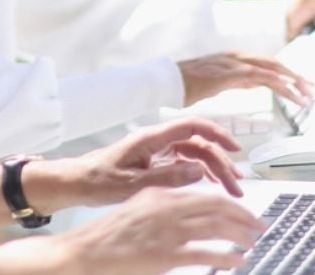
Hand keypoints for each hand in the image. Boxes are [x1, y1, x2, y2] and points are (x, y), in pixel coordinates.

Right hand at [56, 188, 262, 274]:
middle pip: (217, 206)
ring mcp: (167, 230)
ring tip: (253, 242)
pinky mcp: (165, 254)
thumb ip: (163, 208)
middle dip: (243, 216)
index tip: (245, 212)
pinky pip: (206, 253)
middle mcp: (167, 207)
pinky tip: (237, 261)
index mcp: (160, 194)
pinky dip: (226, 257)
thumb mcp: (138, 212)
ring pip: (216, 226)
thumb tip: (190, 215)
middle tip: (260, 226)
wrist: (83, 253)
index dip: (231, 204)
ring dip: (240, 234)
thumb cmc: (107, 238)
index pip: (206, 194)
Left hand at [67, 118, 246, 205]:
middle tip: (237, 185)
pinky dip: (201, 173)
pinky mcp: (155, 162)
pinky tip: (212, 184)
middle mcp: (157, 141)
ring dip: (214, 170)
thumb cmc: (98, 180)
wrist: (77, 182)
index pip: (192, 126)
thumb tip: (198, 170)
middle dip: (221, 163)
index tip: (235, 149)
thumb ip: (166, 177)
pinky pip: (185, 164)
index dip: (217, 134)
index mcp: (151, 138)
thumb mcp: (132, 183)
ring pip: (194, 155)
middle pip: (198, 145)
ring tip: (232, 188)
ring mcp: (158, 151)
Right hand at [178, 51, 312, 106]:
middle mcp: (237, 57)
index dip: (287, 73)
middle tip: (313, 90)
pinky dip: (277, 84)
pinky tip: (289, 93)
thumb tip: (254, 83)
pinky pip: (259, 77)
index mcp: (235, 58)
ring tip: (308, 96)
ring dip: (292, 83)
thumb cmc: (186, 85)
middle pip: (274, 64)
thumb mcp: (218, 82)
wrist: (166, 81)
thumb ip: (238, 80)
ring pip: (271, 70)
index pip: (267, 63)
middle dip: (296, 77)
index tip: (302, 84)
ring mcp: (233, 64)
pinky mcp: (229, 74)